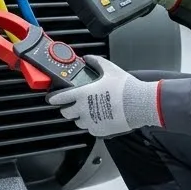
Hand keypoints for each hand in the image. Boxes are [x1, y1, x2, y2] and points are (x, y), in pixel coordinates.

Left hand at [46, 55, 161, 137]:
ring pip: (78, 122)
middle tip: (72, 105)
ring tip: (88, 111)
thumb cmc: (125, 87)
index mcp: (83, 94)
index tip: (51, 99)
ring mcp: (91, 122)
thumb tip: (88, 58)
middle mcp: (84, 109)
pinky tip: (99, 118)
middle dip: (67, 109)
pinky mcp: (99, 131)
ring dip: (80, 117)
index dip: (53, 98)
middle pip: (66, 113)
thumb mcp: (110, 69)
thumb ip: (96, 62)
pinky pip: (90, 129)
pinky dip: (92, 124)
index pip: (60, 98)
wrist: (139, 104)